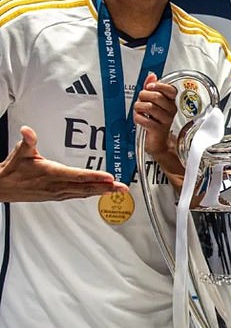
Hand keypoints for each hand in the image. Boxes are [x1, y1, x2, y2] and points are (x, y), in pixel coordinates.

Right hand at [0, 126, 126, 201]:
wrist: (3, 187)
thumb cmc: (14, 169)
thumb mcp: (21, 152)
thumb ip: (28, 141)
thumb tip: (27, 131)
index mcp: (51, 173)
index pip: (78, 175)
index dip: (95, 177)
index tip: (109, 177)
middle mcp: (57, 185)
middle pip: (86, 187)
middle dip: (106, 187)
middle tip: (122, 187)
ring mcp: (58, 193)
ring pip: (84, 193)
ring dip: (102, 192)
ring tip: (118, 190)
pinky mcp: (58, 196)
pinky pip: (79, 195)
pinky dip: (92, 194)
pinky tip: (102, 192)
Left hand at [133, 72, 178, 158]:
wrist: (158, 141)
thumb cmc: (154, 120)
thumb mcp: (152, 102)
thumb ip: (151, 88)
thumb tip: (151, 76)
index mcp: (171, 102)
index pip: (170, 89)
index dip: (159, 86)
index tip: (149, 87)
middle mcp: (171, 110)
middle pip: (156, 96)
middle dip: (143, 96)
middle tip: (140, 101)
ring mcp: (166, 120)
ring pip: (148, 107)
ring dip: (138, 108)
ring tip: (138, 111)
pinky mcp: (158, 129)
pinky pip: (144, 119)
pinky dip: (137, 118)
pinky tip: (139, 119)